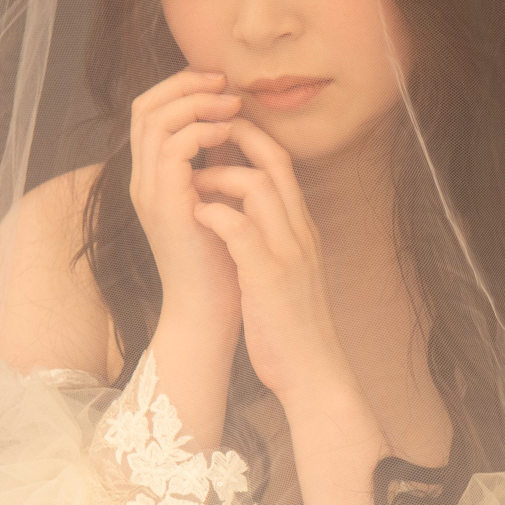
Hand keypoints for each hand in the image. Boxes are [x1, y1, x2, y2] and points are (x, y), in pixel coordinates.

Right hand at [129, 68, 243, 345]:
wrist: (209, 311)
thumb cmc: (221, 263)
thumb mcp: (215, 205)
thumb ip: (213, 170)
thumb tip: (233, 132)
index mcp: (153, 178)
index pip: (151, 113)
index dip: (182, 89)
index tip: (221, 85)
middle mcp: (143, 181)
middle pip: (145, 106)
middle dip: (186, 84)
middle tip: (225, 82)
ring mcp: (149, 192)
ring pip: (156, 119)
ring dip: (196, 102)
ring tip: (231, 105)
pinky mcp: (165, 204)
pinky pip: (173, 148)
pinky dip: (201, 131)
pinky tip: (228, 134)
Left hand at [189, 115, 353, 409]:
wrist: (311, 372)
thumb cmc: (289, 326)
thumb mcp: (285, 273)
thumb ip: (270, 240)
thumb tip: (240, 214)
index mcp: (301, 230)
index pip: (282, 163)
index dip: (251, 137)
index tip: (218, 131)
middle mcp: (299, 233)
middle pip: (274, 161)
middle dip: (236, 137)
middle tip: (201, 134)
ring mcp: (287, 252)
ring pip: (257, 186)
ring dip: (219, 177)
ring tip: (193, 186)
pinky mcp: (269, 277)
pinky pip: (240, 228)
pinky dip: (214, 214)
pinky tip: (196, 217)